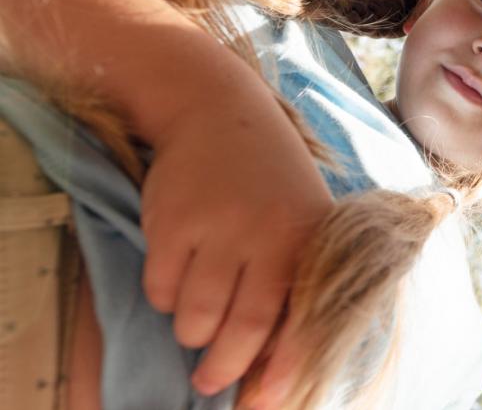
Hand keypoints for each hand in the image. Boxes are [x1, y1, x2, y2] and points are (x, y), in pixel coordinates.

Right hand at [139, 100, 332, 395]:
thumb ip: (294, 282)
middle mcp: (269, 236)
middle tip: (210, 381)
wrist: (221, 112)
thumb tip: (273, 359)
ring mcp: (220, 228)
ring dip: (191, 331)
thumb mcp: (303, 220)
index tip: (266, 401)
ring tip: (196, 319)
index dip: (283, 368)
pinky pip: (161, 289)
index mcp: (310, 240)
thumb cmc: (271, 182)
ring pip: (195, 316)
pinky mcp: (173, 221)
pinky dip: (165, 298)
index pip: (301, 319)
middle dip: (223, 368)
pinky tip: (178, 274)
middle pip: (243, 329)